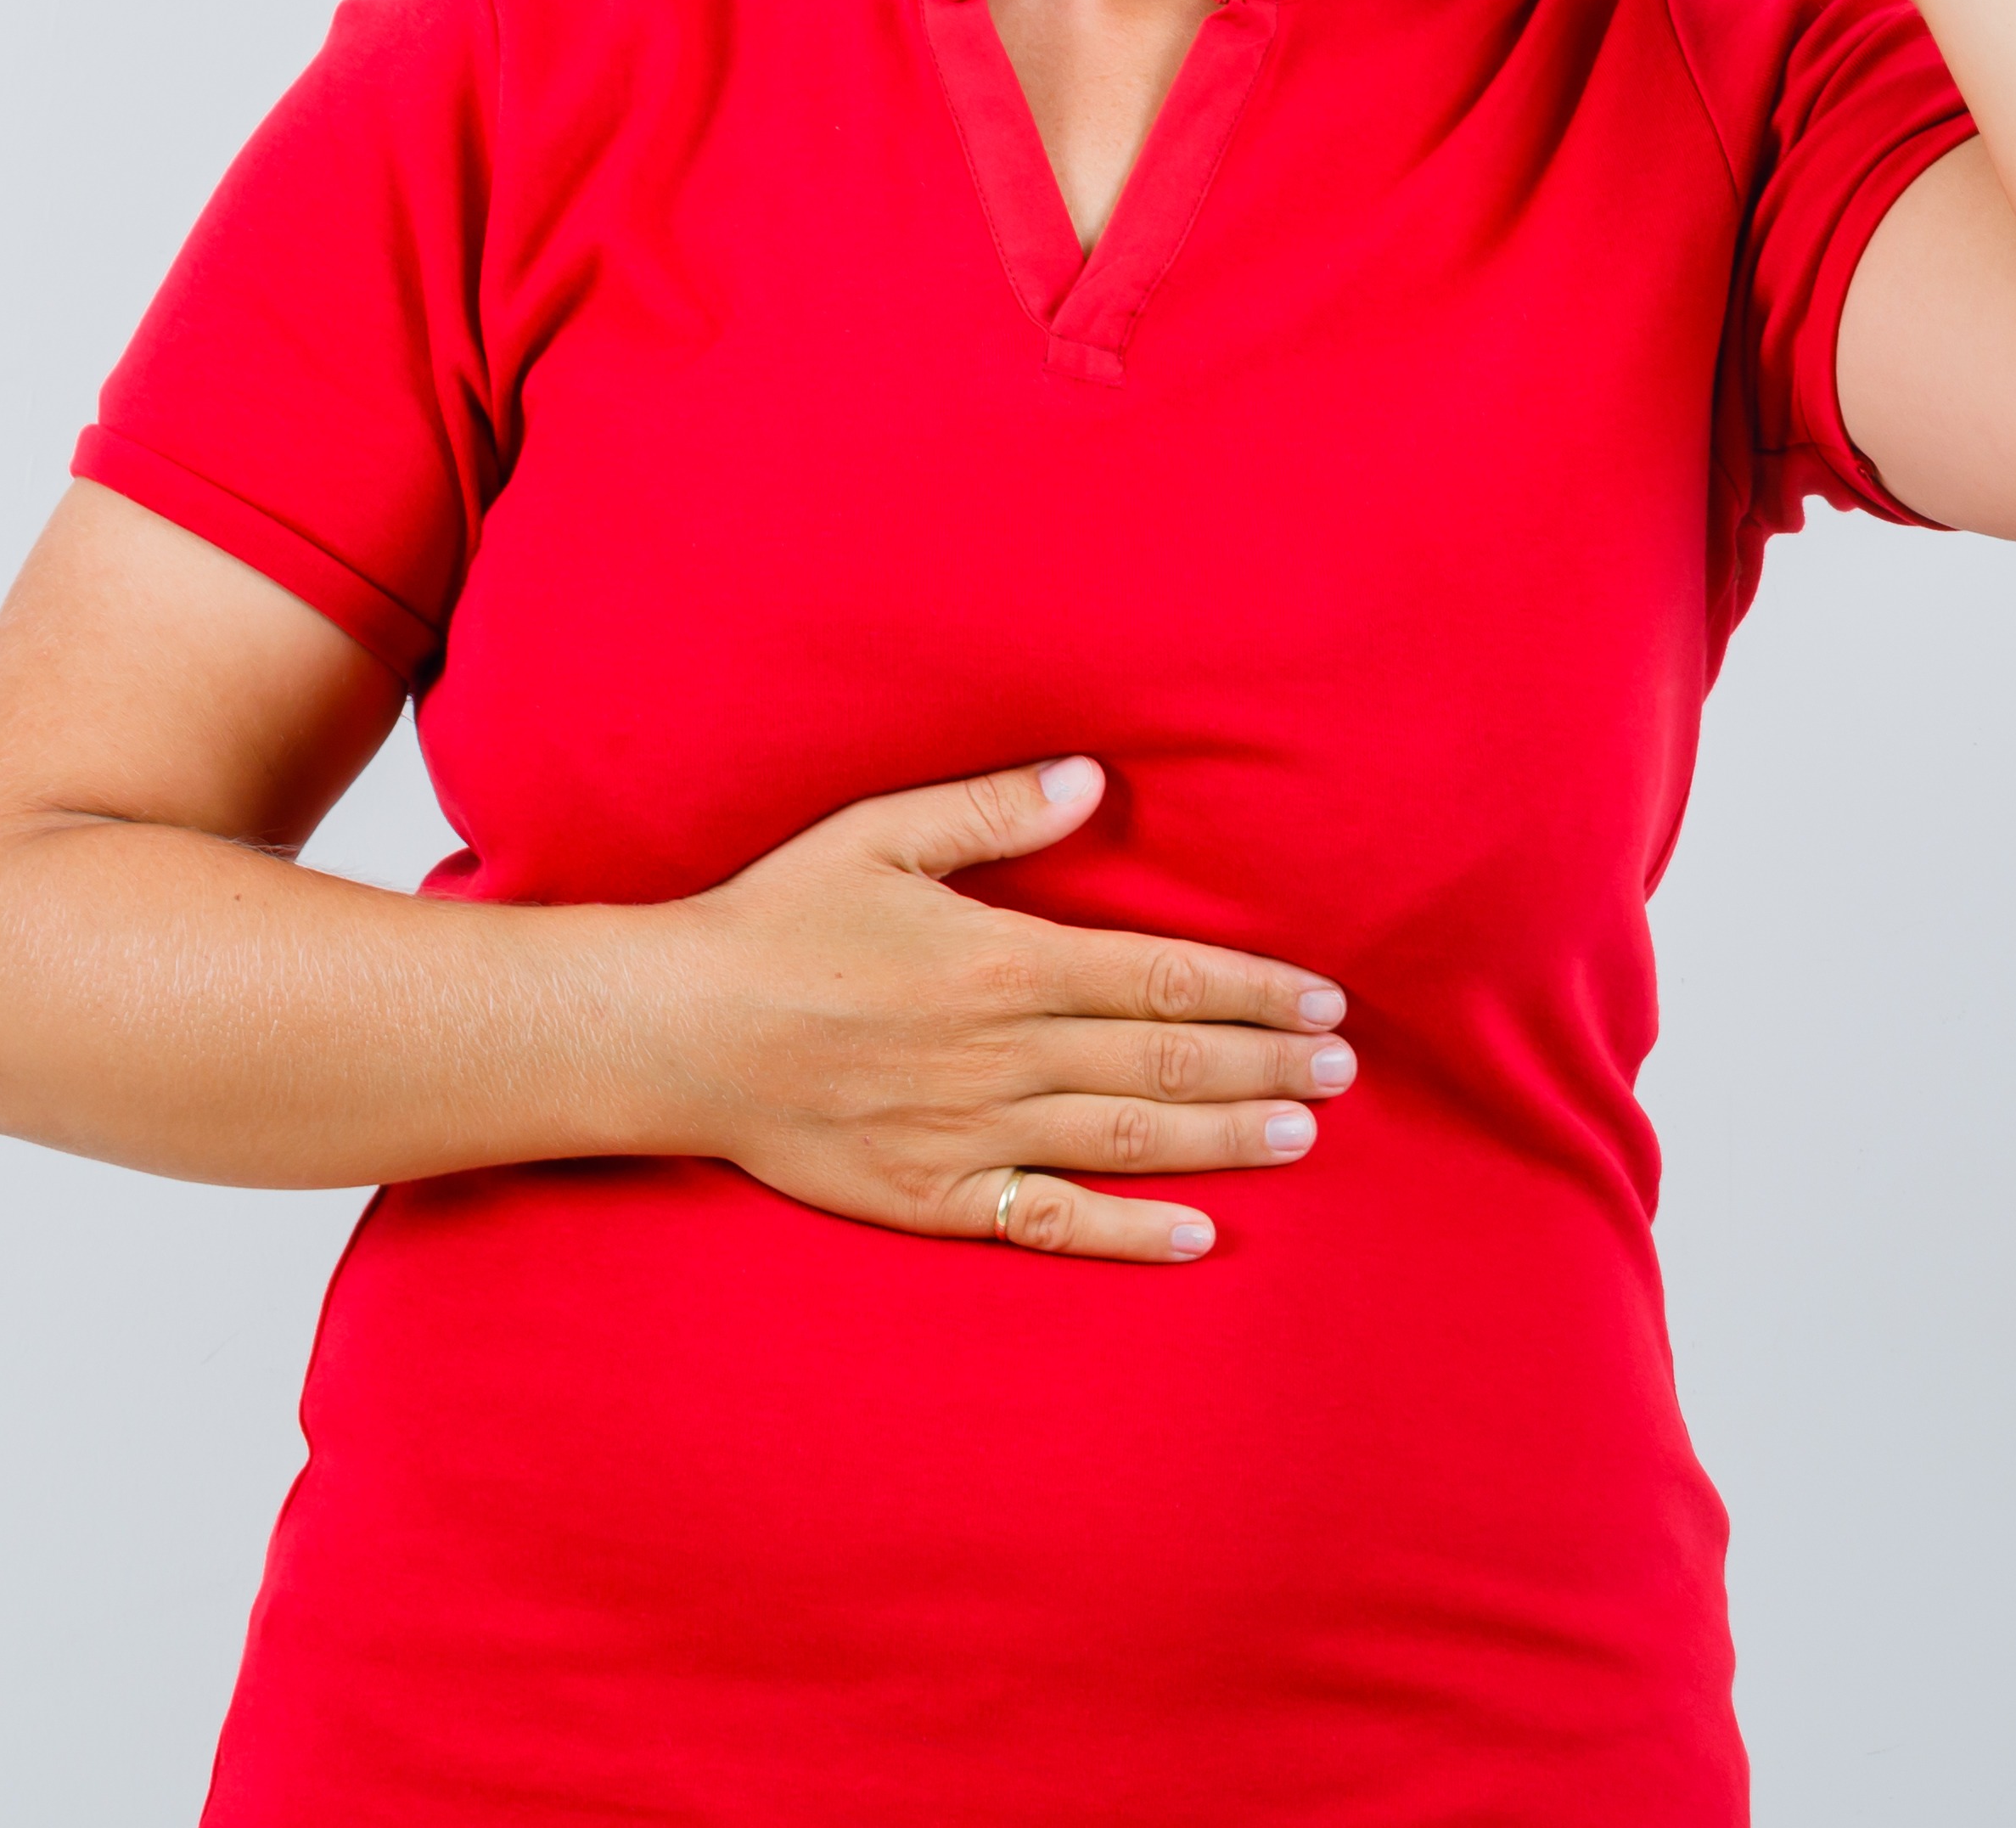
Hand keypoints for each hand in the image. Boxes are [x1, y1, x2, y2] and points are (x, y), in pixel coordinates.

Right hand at [637, 756, 1355, 1263]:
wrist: (671, 1031)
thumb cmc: (774, 922)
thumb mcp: (878, 836)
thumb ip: (992, 809)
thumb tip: (1093, 780)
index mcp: (1000, 961)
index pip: (1160, 975)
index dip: (1251, 989)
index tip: (1320, 999)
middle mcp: (1000, 1052)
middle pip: (1164, 1057)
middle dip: (1264, 1062)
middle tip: (1344, 1070)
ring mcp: (970, 1133)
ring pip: (1127, 1134)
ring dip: (1225, 1135)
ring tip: (1304, 1133)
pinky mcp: (933, 1196)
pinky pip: (1048, 1220)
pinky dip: (1128, 1232)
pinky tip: (1198, 1236)